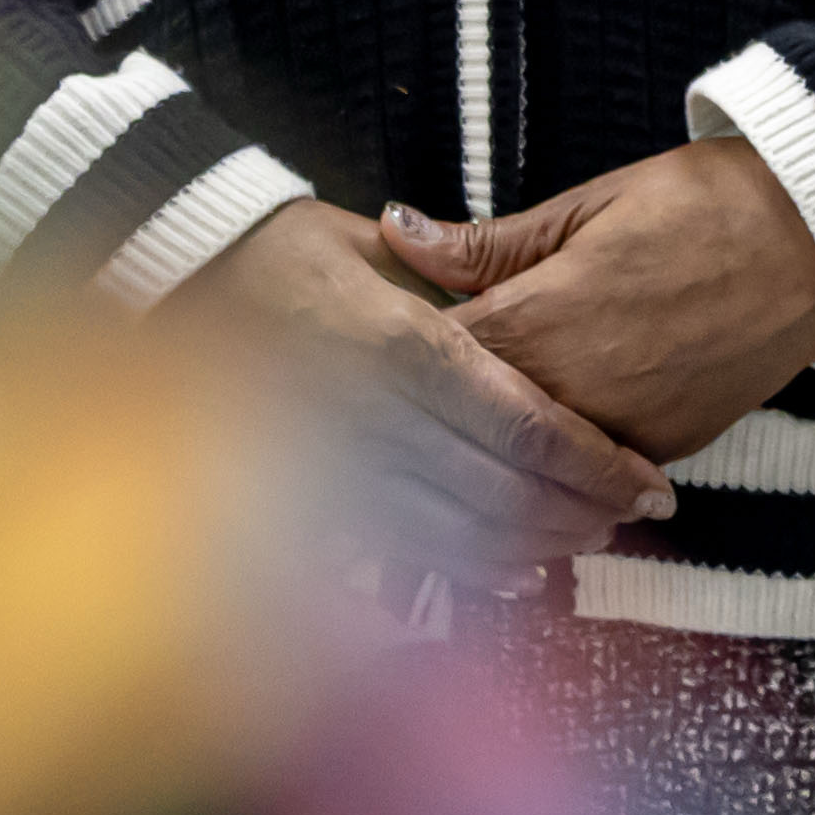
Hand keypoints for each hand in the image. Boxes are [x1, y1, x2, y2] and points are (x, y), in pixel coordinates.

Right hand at [176, 199, 668, 573]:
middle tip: (634, 515)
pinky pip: (399, 554)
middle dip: (580, 515)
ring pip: (457, 539)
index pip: (522, 425)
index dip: (594, 464)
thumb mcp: (366, 243)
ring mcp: (335, 470)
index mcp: (399, 348)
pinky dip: (467, 570)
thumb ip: (451, 275)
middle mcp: (370, 421)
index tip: (649, 483)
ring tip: (589, 538)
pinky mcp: (305, 500)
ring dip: (534, 549)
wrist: (165, 294)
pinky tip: (515, 572)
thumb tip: (532, 294)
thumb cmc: (275, 253)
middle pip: (502, 495)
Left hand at [381, 139, 814, 463]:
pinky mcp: (662, 451)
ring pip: (522, 471)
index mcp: (537, 319)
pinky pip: (586, 479)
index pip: (429, 365)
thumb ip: (487, 242)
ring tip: (446, 456)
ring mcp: (619, 430)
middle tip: (385, 422)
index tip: (364, 363)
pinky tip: (529, 468)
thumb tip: (396, 232)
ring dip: (484, 464)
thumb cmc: (704, 204)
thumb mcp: (590, 204)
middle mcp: (571, 391)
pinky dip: (554, 476)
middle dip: (425, 426)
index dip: (391, 366)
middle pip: (464, 433)